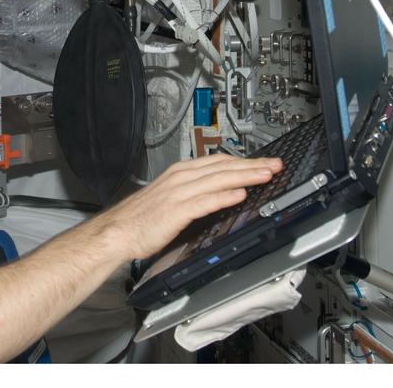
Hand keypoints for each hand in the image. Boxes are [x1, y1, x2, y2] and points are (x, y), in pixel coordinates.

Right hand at [93, 154, 281, 260]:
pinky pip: (205, 200)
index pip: (218, 161)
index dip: (244, 161)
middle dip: (252, 165)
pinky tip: (239, 194)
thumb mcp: (171, 197)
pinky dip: (224, 196)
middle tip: (274, 165)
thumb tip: (221, 192)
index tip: (263, 162)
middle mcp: (181, 177)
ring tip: (265, 175)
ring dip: (245, 176)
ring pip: (219, 180)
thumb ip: (194, 192)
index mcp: (180, 173)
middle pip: (223, 167)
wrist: (118, 230)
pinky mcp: (177, 210)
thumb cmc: (142, 218)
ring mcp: (179, 192)